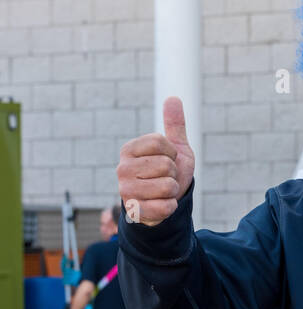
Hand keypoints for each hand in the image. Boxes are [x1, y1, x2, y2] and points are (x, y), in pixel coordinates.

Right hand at [116, 95, 194, 226]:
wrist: (163, 203)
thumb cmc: (168, 174)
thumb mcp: (175, 148)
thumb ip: (174, 125)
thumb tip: (173, 98)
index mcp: (129, 149)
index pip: (160, 141)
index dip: (172, 152)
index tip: (167, 159)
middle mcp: (122, 168)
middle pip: (166, 164)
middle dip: (173, 173)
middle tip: (164, 179)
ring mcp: (126, 190)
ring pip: (168, 186)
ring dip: (172, 191)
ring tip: (162, 192)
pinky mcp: (134, 211)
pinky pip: (166, 206)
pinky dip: (171, 207)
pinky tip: (161, 205)